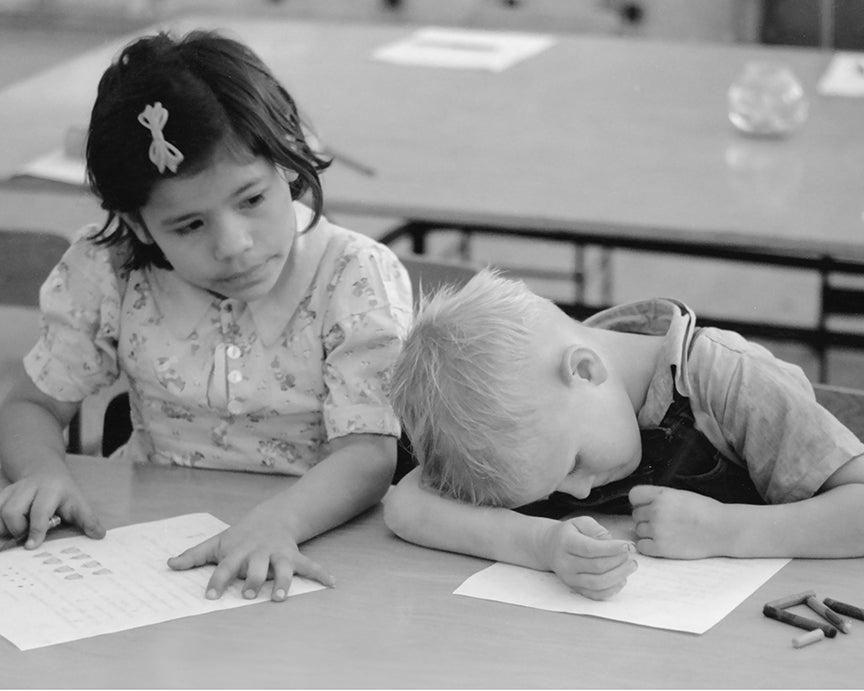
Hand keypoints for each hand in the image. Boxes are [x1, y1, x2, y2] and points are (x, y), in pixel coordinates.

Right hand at [0, 472, 104, 547]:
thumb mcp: (79, 503)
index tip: (31, 547)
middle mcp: (28, 487)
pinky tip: (7, 530)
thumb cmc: (64, 493)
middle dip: (17, 528)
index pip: (40, 512)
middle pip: (12, 511)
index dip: (36, 530)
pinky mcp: (2, 495)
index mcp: (51, 490)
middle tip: (27, 536)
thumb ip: (88, 519)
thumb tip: (100, 535)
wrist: (45, 471)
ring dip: (5, 527)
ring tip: (19, 530)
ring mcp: (12, 490)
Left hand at [167, 507, 335, 601]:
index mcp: (238, 551)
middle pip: (256, 568)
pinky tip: (332, 582)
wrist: (273, 516)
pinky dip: (322, 573)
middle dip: (253, 580)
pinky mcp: (294, 556)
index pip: (225, 567)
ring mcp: (278, 554)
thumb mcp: (218, 542)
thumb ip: (195, 555)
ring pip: (282, 568)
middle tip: (248, 594)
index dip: (218, 581)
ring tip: (280, 597)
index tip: (211, 596)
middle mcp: (258, 552)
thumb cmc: (241, 535)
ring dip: (283, 583)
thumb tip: (169, 564)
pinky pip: (310, 565)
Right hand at [539, 515, 637, 599]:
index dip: (611, 549)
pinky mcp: (575, 588)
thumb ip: (596, 529)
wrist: (549, 547)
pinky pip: (595, 595)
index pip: (590, 549)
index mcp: (566, 543)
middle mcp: (565, 563)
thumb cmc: (570, 533)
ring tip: (631, 566)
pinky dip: (612, 590)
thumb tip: (611, 542)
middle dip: (619, 561)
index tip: (628, 546)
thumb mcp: (580, 522)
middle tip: (631, 555)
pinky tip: (622, 579)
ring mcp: (569, 578)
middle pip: (596, 567)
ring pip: (597, 583)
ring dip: (619, 576)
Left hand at [629, 485, 725, 557]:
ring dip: (648, 532)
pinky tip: (662, 543)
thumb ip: (660, 497)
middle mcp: (656, 510)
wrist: (723, 529)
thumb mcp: (681, 495)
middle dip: (646, 518)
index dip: (640, 502)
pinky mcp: (661, 547)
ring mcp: (657, 529)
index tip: (646, 506)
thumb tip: (643, 504)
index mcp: (661, 495)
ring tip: (666, 532)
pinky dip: (649, 546)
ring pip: (638, 530)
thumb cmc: (706, 511)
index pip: (634, 495)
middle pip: (636, 514)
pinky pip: (642, 546)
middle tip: (663, 522)